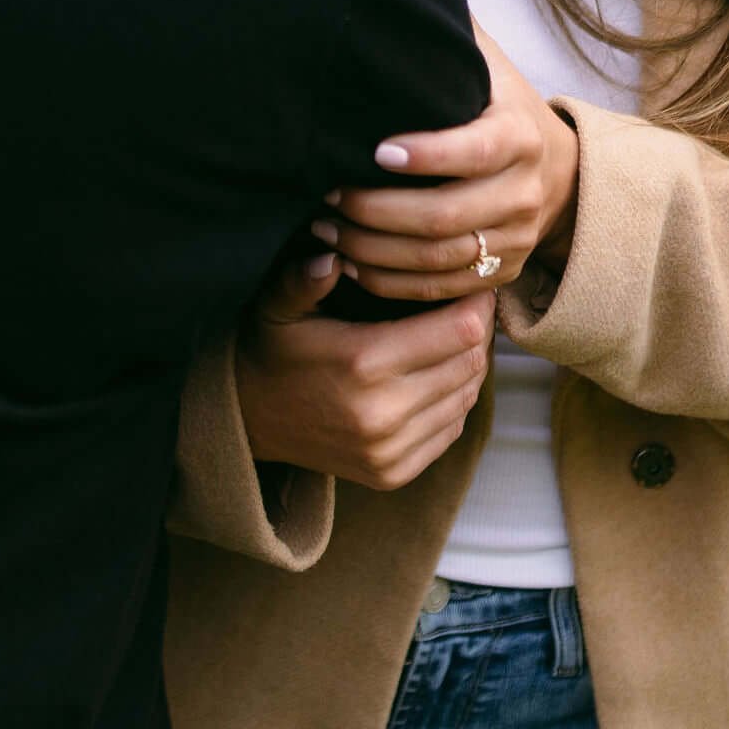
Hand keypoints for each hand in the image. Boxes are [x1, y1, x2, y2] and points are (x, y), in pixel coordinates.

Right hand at [235, 253, 494, 489]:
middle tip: (469, 306)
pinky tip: (439, 376)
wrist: (249, 418)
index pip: (461, 331)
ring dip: (470, 365)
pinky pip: (451, 430)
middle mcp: (384, 412)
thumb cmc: (272, 350)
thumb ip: (304, 278)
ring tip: (457, 338)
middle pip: (471, 364)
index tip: (473, 283)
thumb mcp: (278, 305)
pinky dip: (455, 400)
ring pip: (467, 398)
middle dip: (479, 330)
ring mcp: (390, 450)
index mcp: (364, 362)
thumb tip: (331, 255)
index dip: (476, 302)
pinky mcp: (393, 473)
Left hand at [320, 24, 579, 302]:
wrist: (562, 172)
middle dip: (378, 211)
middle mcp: (523, 192)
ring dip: (373, 250)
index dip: (427, 155)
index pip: (474, 151)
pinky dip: (389, 283)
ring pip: (438, 259)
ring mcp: (514, 239)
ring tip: (324, 229)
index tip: (375, 150)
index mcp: (519, 135)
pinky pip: (440, 289)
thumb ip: (453, 31)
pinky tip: (349, 264)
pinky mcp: (500, 274)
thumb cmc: (501, 106)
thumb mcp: (489, 64)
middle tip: (326, 195)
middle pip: (447, 216)